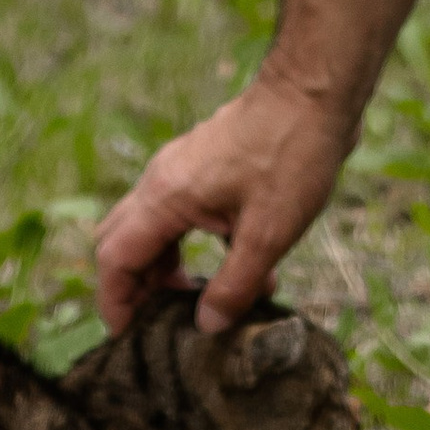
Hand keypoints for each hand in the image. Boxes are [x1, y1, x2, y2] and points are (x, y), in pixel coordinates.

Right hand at [93, 70, 352, 334]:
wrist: (315, 91)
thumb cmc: (292, 154)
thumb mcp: (268, 233)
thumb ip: (234, 285)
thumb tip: (206, 327)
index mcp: (165, 196)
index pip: (115, 257)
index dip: (115, 301)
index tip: (126, 337)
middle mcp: (162, 181)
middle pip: (123, 242)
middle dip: (136, 287)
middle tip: (161, 325)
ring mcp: (181, 170)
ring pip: (153, 229)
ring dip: (170, 269)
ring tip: (205, 304)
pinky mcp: (204, 167)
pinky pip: (181, 215)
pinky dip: (196, 246)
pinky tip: (243, 270)